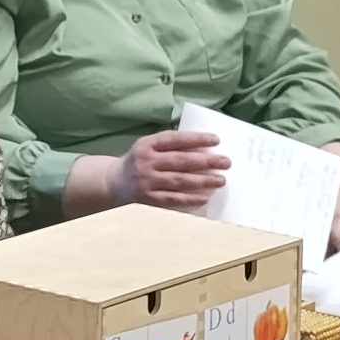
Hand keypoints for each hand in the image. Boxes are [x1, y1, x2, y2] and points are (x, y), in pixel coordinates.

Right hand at [111, 130, 230, 208]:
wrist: (114, 183)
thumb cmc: (139, 161)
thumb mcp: (148, 146)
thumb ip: (169, 145)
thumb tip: (203, 146)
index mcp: (147, 144)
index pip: (175, 139)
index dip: (196, 139)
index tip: (216, 140)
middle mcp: (146, 162)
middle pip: (181, 161)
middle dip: (206, 161)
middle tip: (226, 162)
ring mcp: (147, 182)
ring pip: (180, 181)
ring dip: (203, 181)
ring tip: (221, 180)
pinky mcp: (149, 200)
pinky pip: (173, 199)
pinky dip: (191, 199)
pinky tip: (206, 197)